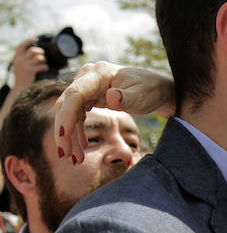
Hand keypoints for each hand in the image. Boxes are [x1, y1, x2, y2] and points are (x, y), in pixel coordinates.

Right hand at [11, 39, 47, 86]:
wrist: (20, 87)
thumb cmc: (22, 76)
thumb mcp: (19, 65)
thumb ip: (24, 58)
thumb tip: (34, 51)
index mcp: (16, 57)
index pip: (22, 45)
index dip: (29, 41)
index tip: (36, 39)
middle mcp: (19, 59)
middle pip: (33, 50)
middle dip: (40, 52)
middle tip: (43, 56)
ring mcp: (24, 64)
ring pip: (38, 57)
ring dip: (44, 60)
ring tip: (44, 63)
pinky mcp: (30, 70)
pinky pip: (41, 65)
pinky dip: (45, 67)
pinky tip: (45, 68)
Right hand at [54, 62, 175, 161]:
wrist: (155, 88)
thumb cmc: (150, 90)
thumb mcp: (142, 95)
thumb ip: (128, 97)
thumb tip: (112, 97)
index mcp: (98, 73)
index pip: (75, 94)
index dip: (67, 115)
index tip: (64, 135)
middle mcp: (87, 77)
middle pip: (66, 104)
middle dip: (64, 132)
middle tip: (65, 156)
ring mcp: (86, 87)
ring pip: (69, 113)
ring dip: (70, 136)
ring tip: (76, 159)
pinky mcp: (88, 97)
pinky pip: (77, 116)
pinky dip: (77, 132)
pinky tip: (82, 147)